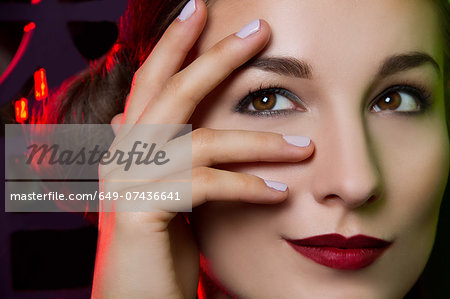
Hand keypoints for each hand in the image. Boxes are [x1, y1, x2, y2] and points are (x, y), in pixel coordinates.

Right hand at [91, 1, 313, 297]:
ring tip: (302, 147)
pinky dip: (245, 187)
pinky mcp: (141, 211)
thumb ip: (167, 153)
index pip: (151, 80)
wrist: (133, 293)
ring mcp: (127, 180)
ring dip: (256, 142)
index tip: (199, 9)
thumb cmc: (157, 239)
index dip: (173, 44)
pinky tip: (278, 194)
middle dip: (215, 59)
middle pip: (172, 92)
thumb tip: (163, 120)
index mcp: (129, 142)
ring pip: (199, 142)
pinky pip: (203, 187)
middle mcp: (122, 153)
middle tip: (258, 32)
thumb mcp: (165, 186)